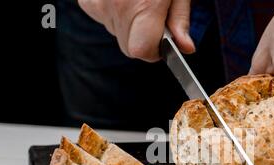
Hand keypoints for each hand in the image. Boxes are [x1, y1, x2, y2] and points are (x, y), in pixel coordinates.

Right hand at [78, 0, 194, 61]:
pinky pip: (104, 20)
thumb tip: (185, 47)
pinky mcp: (88, 0)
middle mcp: (117, 6)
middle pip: (129, 47)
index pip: (141, 50)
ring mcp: (99, 3)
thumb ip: (179, 18)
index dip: (154, 50)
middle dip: (143, 39)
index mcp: (144, 5)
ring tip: (138, 0)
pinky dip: (115, 14)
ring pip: (116, 34)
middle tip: (152, 17)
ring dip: (130, 25)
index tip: (162, 41)